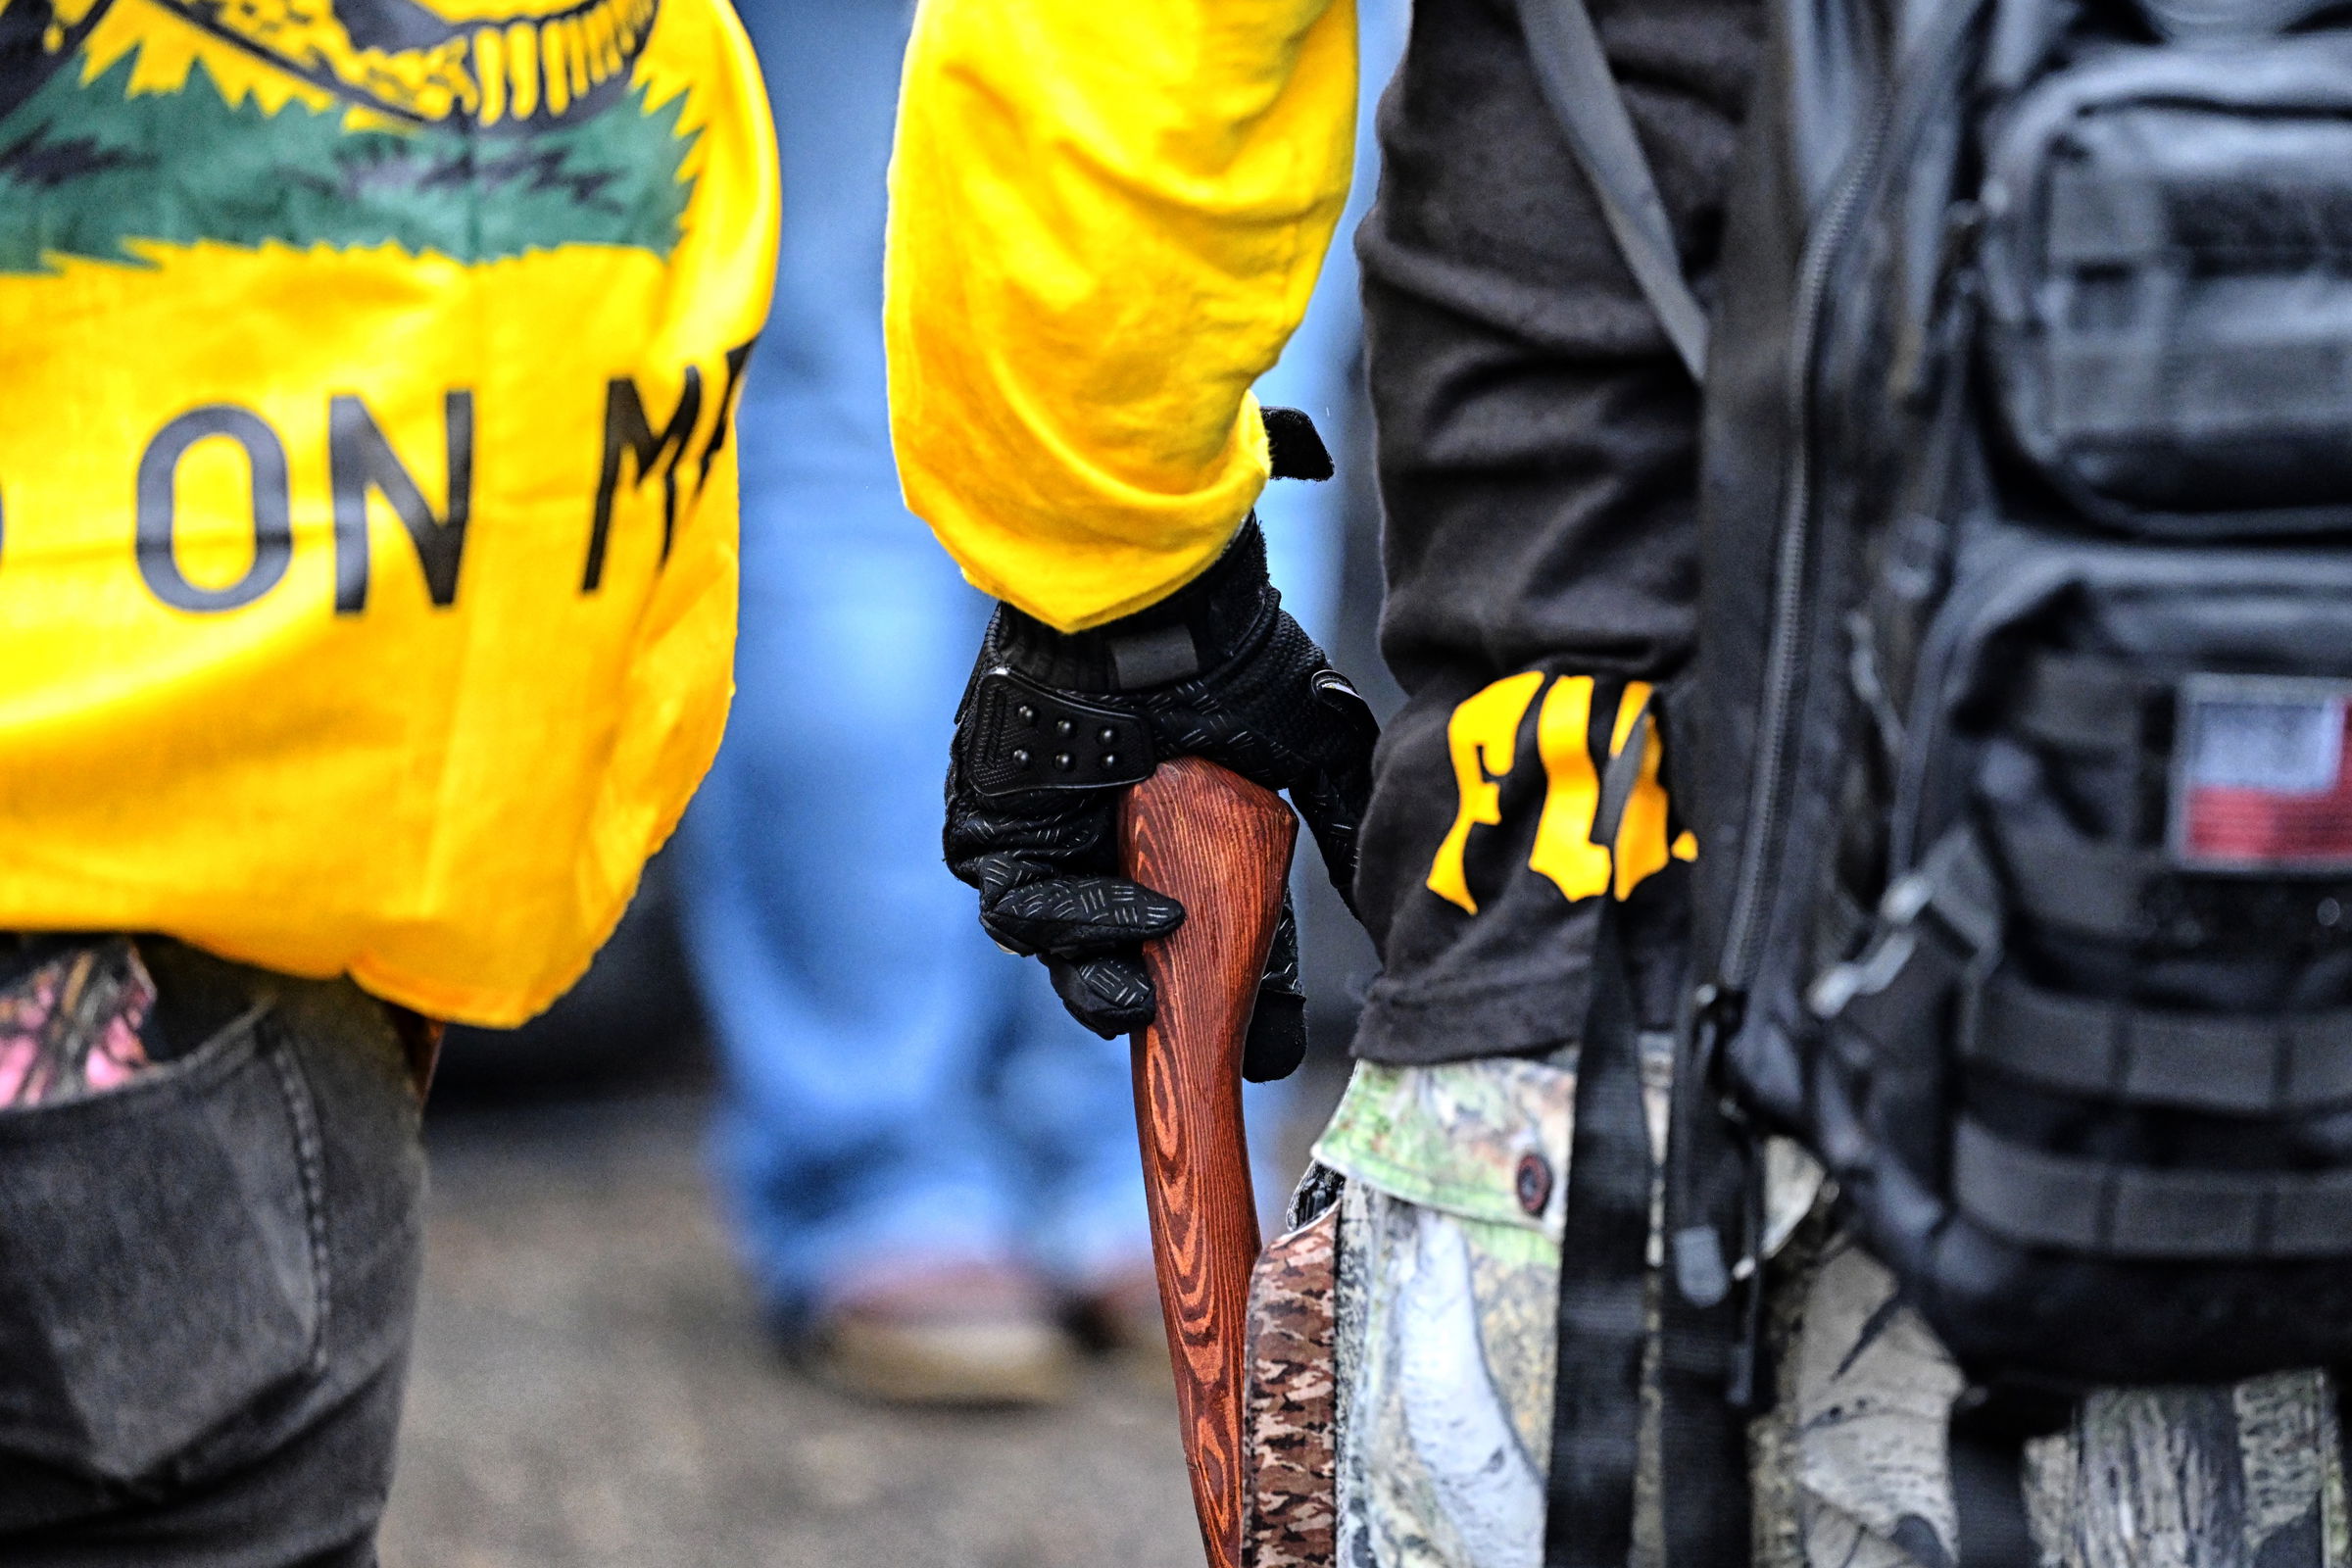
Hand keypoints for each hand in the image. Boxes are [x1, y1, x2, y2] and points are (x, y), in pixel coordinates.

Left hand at [945, 503, 1376, 1080]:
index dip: (1240, 999)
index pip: (1211, 939)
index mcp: (1186, 832)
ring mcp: (1052, 843)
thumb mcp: (1315, 748)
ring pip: (1068, 950)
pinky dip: (1080, 922)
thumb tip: (1382, 900)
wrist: (1152, 607)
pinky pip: (1023, 903)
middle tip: (1209, 1047)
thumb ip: (1342, 824)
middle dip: (1168, 1011)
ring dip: (1109, 984)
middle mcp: (1117, 845)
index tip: (1269, 1050)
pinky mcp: (996, 833)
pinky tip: (1145, 918)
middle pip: (1132, 963)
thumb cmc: (1233, 659)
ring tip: (1150, 1000)